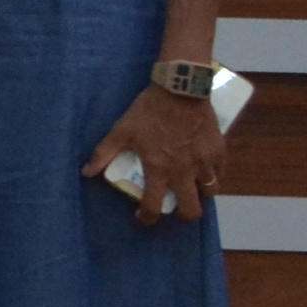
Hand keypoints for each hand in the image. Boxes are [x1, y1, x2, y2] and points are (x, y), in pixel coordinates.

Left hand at [90, 87, 230, 224]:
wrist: (180, 89)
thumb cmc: (148, 111)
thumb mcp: (121, 131)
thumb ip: (103, 154)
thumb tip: (85, 173)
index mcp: (159, 169)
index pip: (154, 206)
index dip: (148, 217)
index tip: (144, 217)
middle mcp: (184, 172)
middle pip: (192, 210)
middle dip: (184, 215)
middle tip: (176, 207)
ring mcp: (205, 162)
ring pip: (211, 192)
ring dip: (201, 194)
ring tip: (191, 186)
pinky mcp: (219, 150)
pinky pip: (221, 172)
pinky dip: (214, 175)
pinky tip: (205, 169)